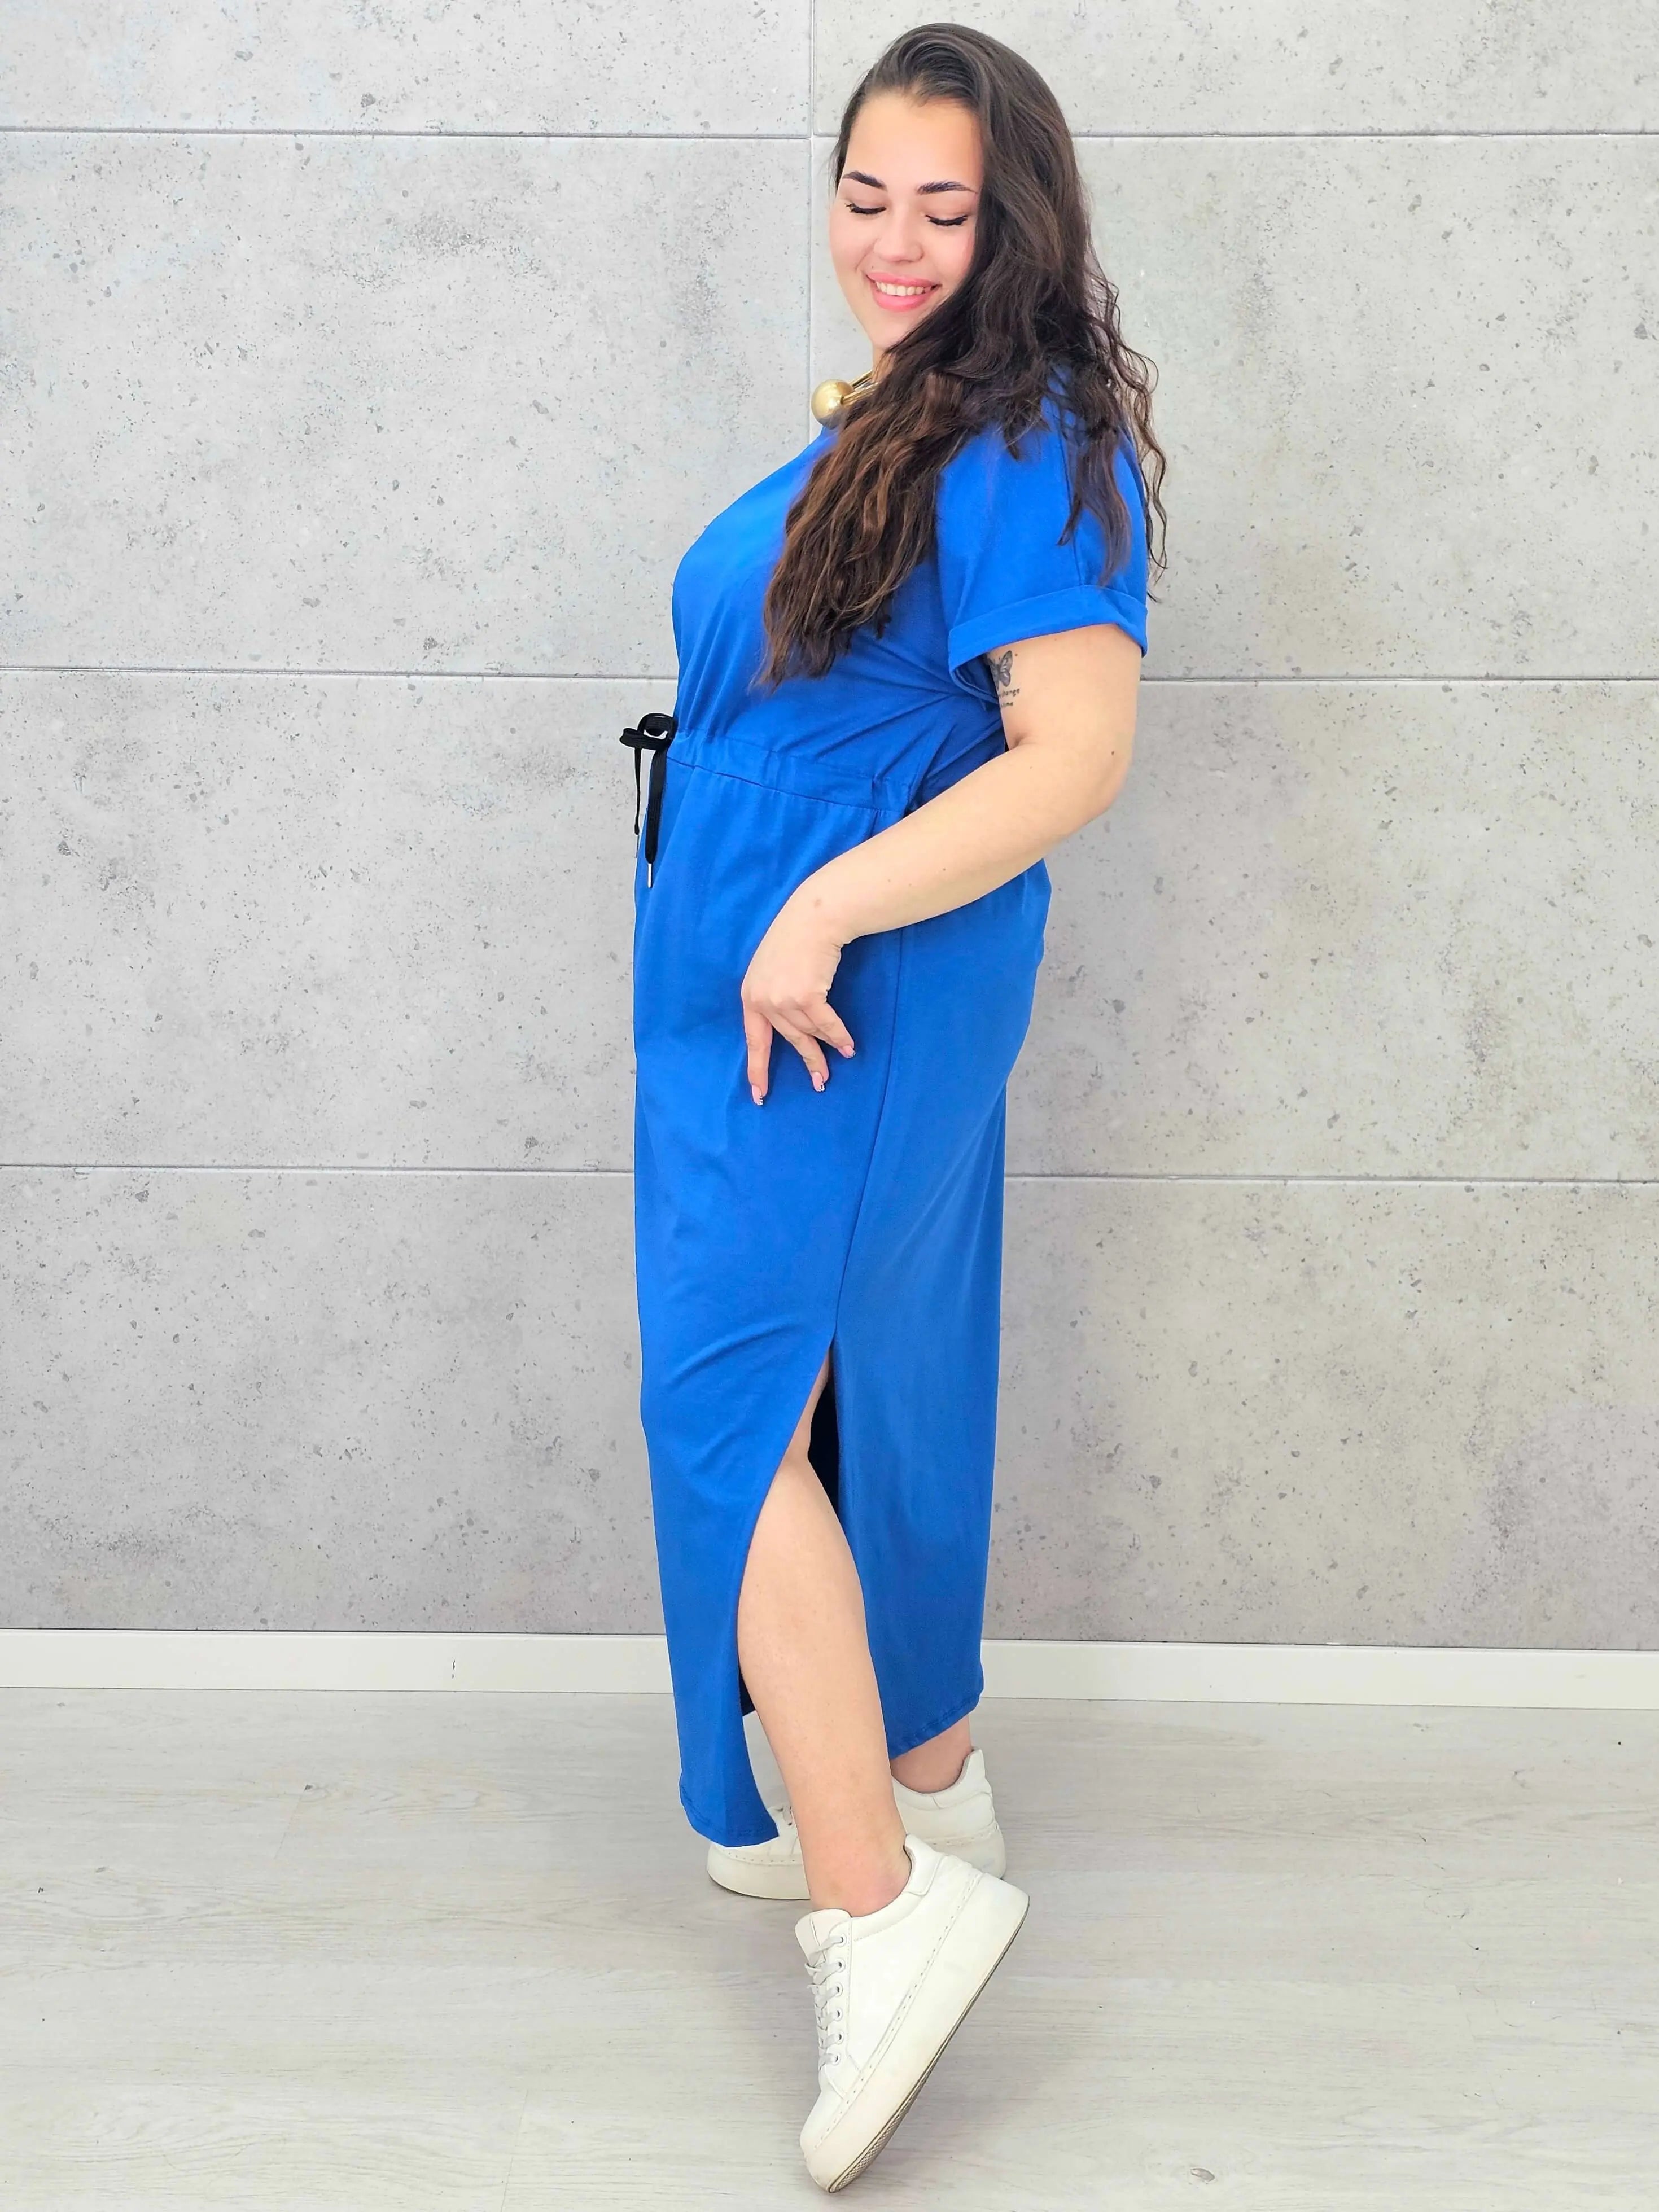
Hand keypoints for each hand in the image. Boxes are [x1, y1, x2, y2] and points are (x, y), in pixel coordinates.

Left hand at [740, 891, 855, 1103]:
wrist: (814, 917)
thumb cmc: (795, 940)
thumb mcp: (772, 970)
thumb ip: (773, 997)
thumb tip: (791, 1028)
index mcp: (750, 996)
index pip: (754, 1041)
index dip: (758, 1069)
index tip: (760, 1094)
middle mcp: (763, 1000)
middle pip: (790, 1040)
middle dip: (809, 1061)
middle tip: (820, 1082)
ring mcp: (783, 999)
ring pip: (811, 1032)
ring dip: (829, 1046)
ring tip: (844, 1056)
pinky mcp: (806, 996)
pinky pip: (826, 1024)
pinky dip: (839, 1036)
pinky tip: (848, 1046)